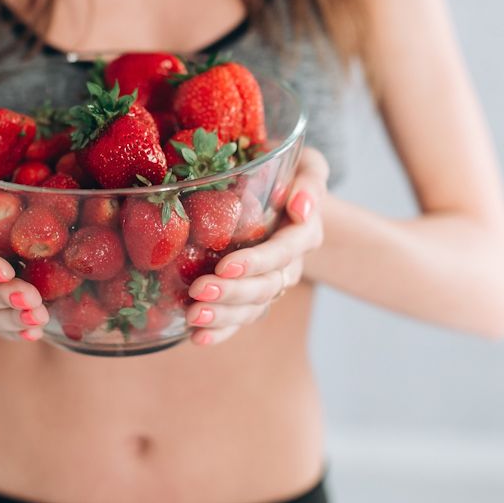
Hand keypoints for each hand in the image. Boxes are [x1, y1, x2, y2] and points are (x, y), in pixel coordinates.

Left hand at [183, 148, 328, 345]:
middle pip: (266, 286)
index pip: (284, 251)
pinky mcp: (251, 296)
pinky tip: (196, 338)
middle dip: (232, 292)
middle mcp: (290, 263)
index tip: (225, 266)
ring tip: (194, 317)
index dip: (257, 262)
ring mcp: (270, 283)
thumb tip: (300, 207)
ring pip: (253, 307)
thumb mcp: (307, 165)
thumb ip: (310, 181)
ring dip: (224, 316)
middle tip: (198, 292)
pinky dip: (220, 331)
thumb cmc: (287, 171)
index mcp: (303, 231)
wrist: (279, 190)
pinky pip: (240, 319)